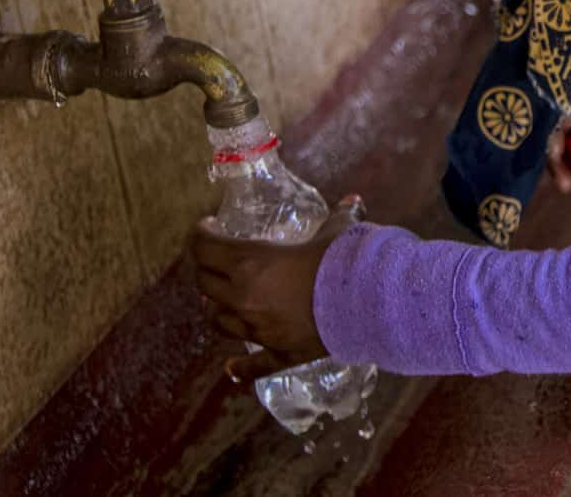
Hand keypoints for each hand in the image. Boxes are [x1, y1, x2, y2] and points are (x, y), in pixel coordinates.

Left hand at [190, 197, 360, 380]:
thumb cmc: (346, 260)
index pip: (205, 247)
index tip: (208, 227)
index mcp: (250, 262)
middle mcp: (243, 297)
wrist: (369, 302)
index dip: (200, 234)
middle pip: (204, 283)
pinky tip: (231, 368)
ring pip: (218, 321)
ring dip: (216, 308)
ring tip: (222, 300)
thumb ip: (338, 216)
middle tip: (215, 260)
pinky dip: (239, 366)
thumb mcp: (338, 232)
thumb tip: (351, 201)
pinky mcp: (277, 352)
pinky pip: (250, 364)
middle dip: (206, 268)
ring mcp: (257, 329)